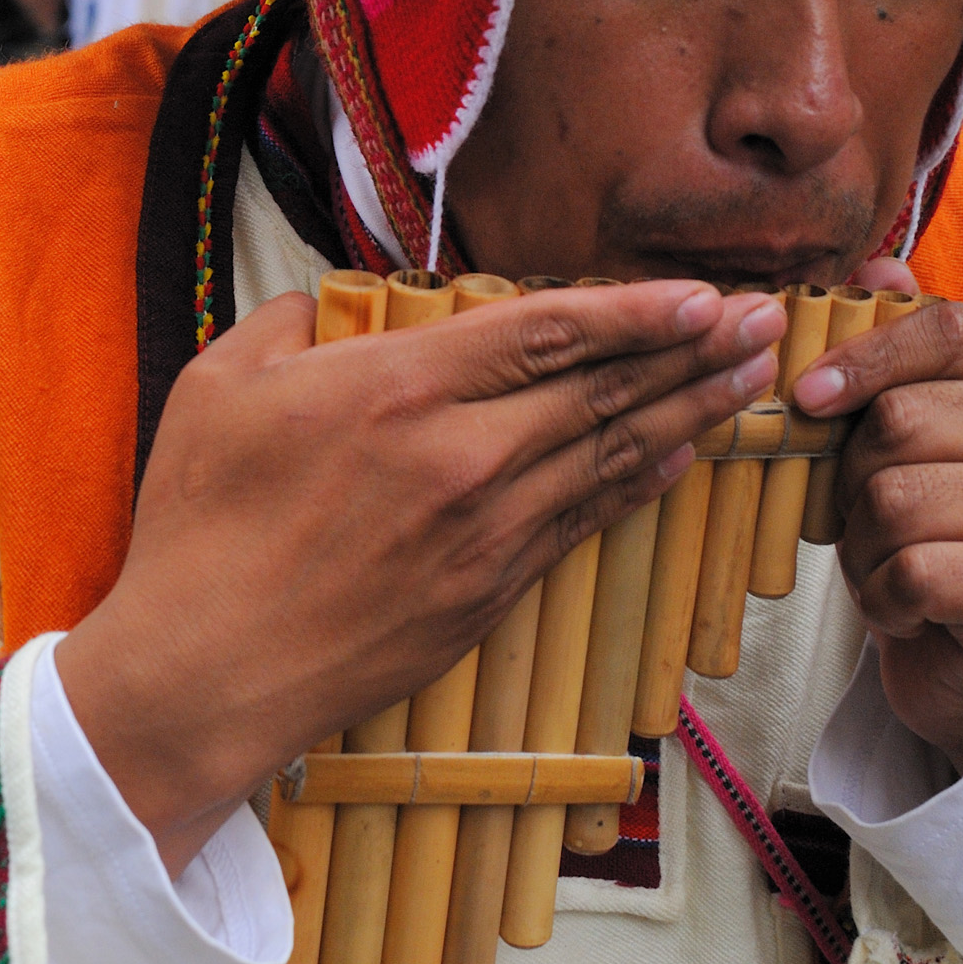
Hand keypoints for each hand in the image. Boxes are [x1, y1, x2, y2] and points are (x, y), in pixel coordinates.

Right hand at [55, 281, 786, 873]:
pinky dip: (639, 482)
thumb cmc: (197, 526)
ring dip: (690, 410)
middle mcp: (459, 455)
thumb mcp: (217, 386)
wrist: (203, 671)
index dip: (636, 309)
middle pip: (602, 388)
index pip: (548, 332)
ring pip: (609, 454)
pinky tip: (681, 454)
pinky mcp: (485, 591)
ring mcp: (481, 531)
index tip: (702, 292)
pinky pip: (583, 520)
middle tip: (766, 319)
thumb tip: (326, 301)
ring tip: (752, 376)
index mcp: (396, 388)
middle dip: (695, 348)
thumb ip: (286, 322)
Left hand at [795, 262, 962, 772]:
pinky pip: (911, 571)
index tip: (808, 397)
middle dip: (852, 481)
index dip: (863, 355)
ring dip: (864, 548)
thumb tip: (875, 264)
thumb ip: (892, 354)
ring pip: (895, 499)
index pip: (945, 326)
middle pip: (899, 420)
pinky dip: (885, 600)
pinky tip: (911, 609)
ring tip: (894, 567)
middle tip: (873, 523)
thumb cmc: (929, 537)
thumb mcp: (902, 442)